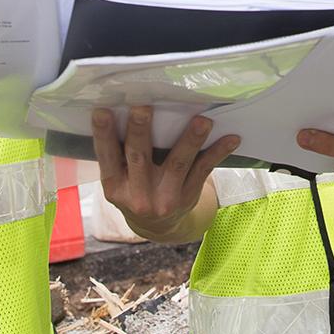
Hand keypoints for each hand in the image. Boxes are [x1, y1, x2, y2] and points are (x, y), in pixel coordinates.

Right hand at [91, 105, 238, 242]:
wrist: (159, 226)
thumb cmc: (135, 189)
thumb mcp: (119, 180)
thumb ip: (120, 154)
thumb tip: (124, 107)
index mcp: (115, 185)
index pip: (107, 157)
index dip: (103, 134)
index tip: (102, 111)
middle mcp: (138, 194)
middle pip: (139, 157)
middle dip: (140, 131)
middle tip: (142, 107)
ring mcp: (165, 197)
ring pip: (178, 163)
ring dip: (190, 140)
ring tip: (202, 120)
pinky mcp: (188, 196)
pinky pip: (203, 170)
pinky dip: (218, 153)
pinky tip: (232, 138)